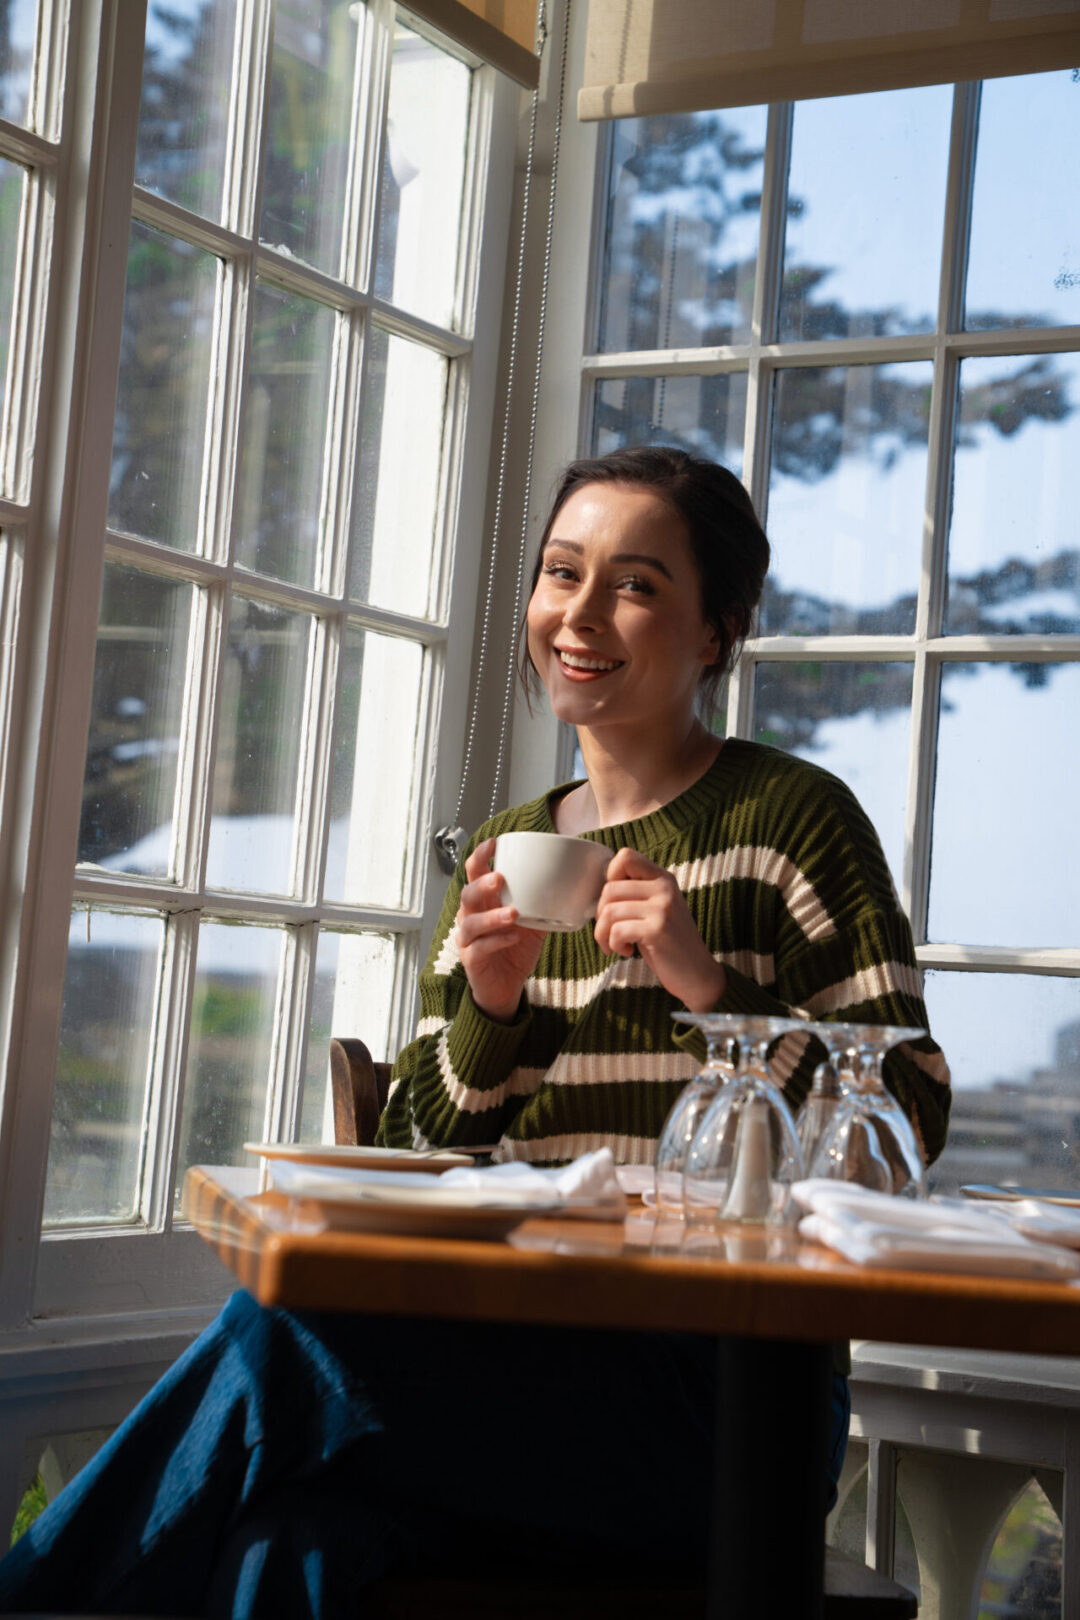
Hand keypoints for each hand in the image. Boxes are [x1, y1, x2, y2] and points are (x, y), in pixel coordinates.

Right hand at [454, 839, 546, 1023]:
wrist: (505, 986)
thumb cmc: (515, 948)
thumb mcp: (533, 922)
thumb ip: (544, 903)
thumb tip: (574, 883)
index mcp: (484, 902)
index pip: (473, 873)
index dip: (479, 857)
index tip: (493, 844)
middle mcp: (471, 917)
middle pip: (467, 894)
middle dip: (482, 884)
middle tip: (500, 878)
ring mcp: (468, 939)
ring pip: (471, 922)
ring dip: (492, 916)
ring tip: (512, 913)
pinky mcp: (472, 960)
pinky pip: (480, 948)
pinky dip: (497, 941)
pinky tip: (513, 937)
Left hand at [593, 847, 725, 1012]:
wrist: (697, 974)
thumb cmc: (668, 944)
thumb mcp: (656, 910)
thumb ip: (636, 894)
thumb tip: (598, 889)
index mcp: (663, 879)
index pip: (625, 856)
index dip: (610, 876)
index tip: (615, 902)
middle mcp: (664, 888)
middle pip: (609, 888)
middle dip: (601, 915)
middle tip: (610, 933)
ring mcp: (662, 907)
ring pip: (609, 911)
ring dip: (603, 934)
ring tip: (615, 945)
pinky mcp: (658, 929)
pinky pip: (617, 930)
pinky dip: (614, 945)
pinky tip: (626, 952)